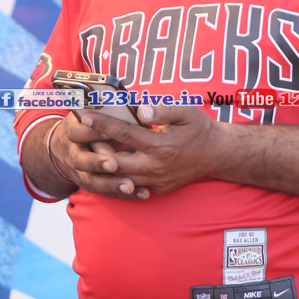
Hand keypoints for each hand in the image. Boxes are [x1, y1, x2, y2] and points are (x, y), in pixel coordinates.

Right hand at [51, 112, 149, 199]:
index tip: (108, 133)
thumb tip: (127, 99)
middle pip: (82, 159)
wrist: (62, 147)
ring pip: (92, 180)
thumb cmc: (85, 122)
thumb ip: (105, 105)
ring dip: (110, 184)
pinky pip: (103, 191)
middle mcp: (72, 151)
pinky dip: (120, 193)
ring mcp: (78, 170)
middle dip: (98, 162)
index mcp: (72, 129)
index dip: (93, 133)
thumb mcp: (86, 110)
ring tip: (129, 186)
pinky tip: (139, 193)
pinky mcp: (88, 183)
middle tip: (115, 164)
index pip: (78, 132)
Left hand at [81, 105, 222, 194]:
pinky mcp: (159, 189)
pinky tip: (110, 166)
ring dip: (104, 167)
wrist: (218, 155)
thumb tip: (139, 110)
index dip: (101, 124)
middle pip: (114, 162)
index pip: (123, 133)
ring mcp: (157, 181)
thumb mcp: (186, 112)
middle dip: (94, 150)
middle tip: (80, 137)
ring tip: (91, 151)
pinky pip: (133, 186)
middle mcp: (155, 166)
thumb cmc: (200, 129)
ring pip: (121, 179)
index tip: (84, 115)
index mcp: (160, 145)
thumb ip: (162, 110)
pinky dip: (120, 178)